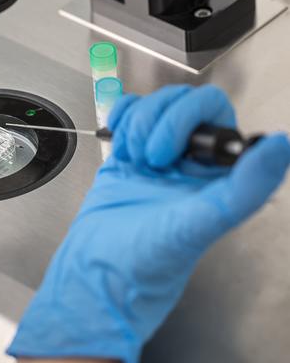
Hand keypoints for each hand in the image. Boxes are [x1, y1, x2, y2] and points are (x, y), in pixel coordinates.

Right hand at [8, 85, 289, 362]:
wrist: (98, 269)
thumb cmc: (148, 259)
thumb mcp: (199, 226)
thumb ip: (244, 188)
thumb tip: (280, 146)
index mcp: (217, 174)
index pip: (216, 113)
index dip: (190, 120)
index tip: (176, 152)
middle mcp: (190, 161)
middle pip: (182, 101)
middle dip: (158, 123)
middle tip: (151, 160)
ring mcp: (157, 154)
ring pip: (153, 104)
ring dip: (136, 126)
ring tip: (133, 160)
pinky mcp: (128, 154)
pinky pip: (128, 112)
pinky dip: (120, 118)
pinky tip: (119, 143)